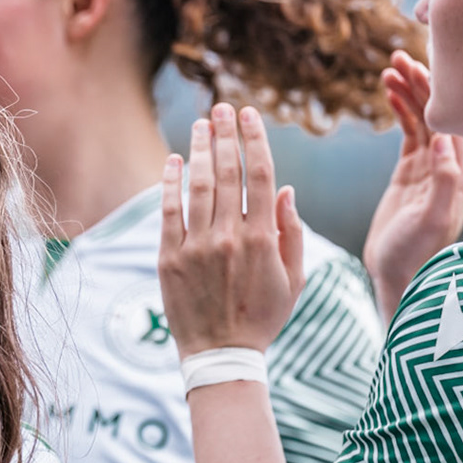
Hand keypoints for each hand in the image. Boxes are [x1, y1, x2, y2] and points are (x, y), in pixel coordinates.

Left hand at [159, 102, 304, 358]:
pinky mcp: (170, 258)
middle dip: (225, 135)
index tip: (249, 115)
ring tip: (200, 124)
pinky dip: (170, 183)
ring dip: (198, 150)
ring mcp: (197, 247)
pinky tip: (173, 160)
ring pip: (197, 186)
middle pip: (227, 173)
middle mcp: (230, 237)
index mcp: (263, 239)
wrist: (221, 355)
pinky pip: (169, 212)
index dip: (254, 140)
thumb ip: (291, 232)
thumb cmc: (262, 318)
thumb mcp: (293, 279)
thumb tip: (288, 190)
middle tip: (222, 107)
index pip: (261, 176)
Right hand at [361, 52, 462, 320]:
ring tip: (388, 69)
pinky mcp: (410, 174)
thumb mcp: (432, 221)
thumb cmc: (416, 255)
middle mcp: (451, 167)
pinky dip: (400, 111)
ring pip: (422, 119)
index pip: (453, 122)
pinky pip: (408, 133)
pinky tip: (388, 92)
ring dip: (407, 93)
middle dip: (421, 84)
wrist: (398, 277)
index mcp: (462, 174)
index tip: (420, 66)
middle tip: (399, 57)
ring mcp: (430, 168)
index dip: (437, 92)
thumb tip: (443, 138)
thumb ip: (444, 181)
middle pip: (439, 114)